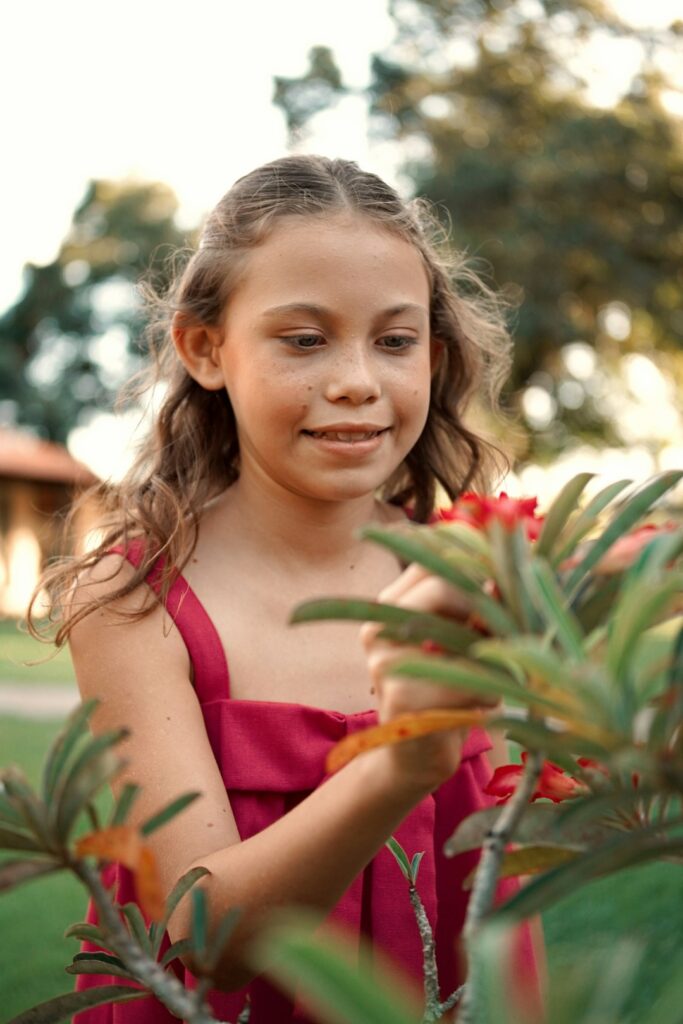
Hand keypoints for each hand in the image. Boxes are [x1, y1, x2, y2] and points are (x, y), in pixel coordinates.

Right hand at [361, 564, 497, 791]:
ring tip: (489, 680)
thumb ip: (478, 607)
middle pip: (443, 585)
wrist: (415, 760)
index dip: (477, 563)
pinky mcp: (401, 698)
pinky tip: (478, 709)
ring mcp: (385, 661)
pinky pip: (468, 682)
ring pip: (463, 635)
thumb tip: (517, 574)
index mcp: (389, 604)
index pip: (432, 558)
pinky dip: (487, 695)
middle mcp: (378, 626)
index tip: (507, 584)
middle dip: (487, 607)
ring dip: (492, 658)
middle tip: (511, 632)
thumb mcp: (460, 642)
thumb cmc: (448, 692)